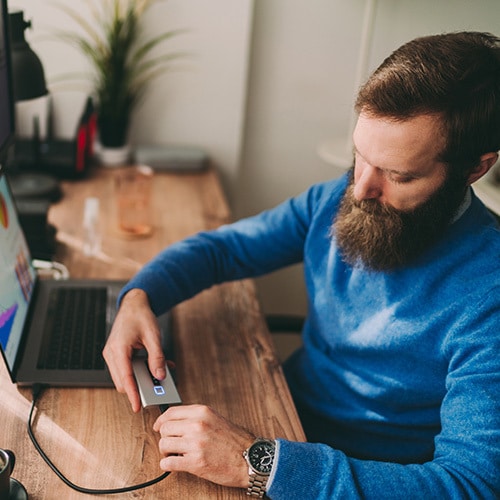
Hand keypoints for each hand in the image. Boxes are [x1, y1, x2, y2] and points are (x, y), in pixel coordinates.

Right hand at [102, 288, 165, 411]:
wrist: (133, 304)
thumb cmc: (141, 316)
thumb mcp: (153, 336)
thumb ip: (157, 357)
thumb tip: (160, 375)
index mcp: (118, 349)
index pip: (125, 378)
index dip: (132, 394)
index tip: (137, 407)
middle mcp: (111, 353)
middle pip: (123, 381)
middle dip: (139, 387)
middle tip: (158, 388)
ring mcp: (112, 354)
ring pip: (124, 377)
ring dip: (140, 378)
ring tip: (160, 373)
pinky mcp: (116, 354)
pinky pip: (126, 369)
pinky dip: (139, 371)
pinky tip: (154, 366)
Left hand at [153, 404, 254, 488]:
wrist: (250, 459)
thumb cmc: (236, 442)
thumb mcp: (216, 419)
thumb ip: (197, 417)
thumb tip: (176, 421)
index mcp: (202, 412)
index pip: (171, 412)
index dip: (161, 420)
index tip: (158, 426)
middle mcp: (197, 425)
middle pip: (165, 428)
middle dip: (165, 437)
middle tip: (171, 444)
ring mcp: (195, 444)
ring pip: (163, 444)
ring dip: (166, 452)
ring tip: (175, 454)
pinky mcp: (195, 463)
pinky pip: (167, 463)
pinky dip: (167, 466)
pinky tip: (174, 465)